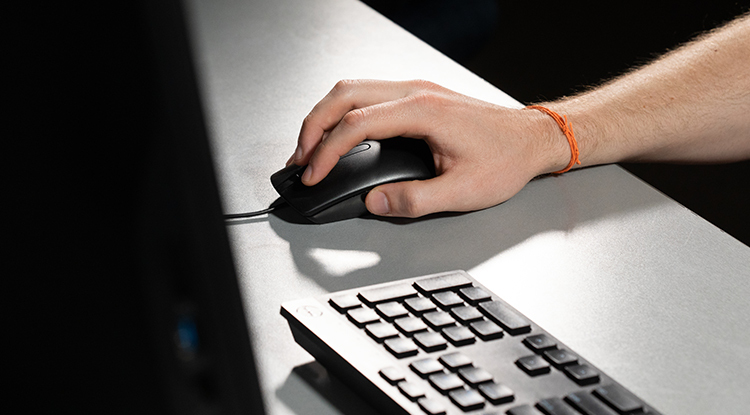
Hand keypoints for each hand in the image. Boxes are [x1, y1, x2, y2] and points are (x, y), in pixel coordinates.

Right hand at [290, 80, 567, 217]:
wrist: (531, 139)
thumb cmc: (505, 159)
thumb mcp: (462, 191)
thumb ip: (413, 200)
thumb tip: (374, 202)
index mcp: (423, 111)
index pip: (356, 124)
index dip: (327, 151)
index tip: (312, 174)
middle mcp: (415, 92)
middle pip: (344, 95)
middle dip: (312, 126)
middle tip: (298, 159)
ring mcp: (415, 90)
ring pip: (352, 89)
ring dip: (324, 116)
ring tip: (310, 148)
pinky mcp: (417, 96)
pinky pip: (367, 95)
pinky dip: (343, 113)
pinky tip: (338, 134)